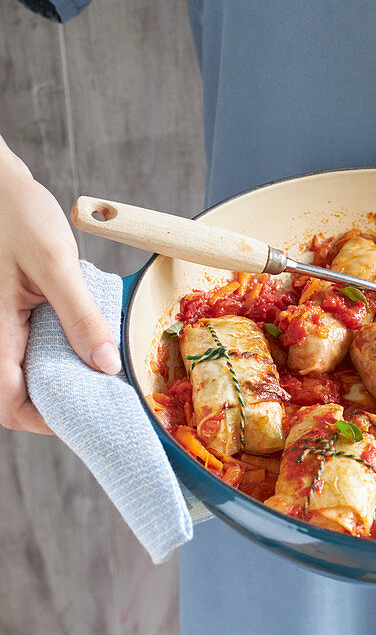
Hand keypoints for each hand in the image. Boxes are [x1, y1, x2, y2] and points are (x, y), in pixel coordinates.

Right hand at [0, 139, 120, 433]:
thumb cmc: (14, 213)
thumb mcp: (55, 262)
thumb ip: (79, 316)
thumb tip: (105, 367)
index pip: (10, 405)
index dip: (48, 421)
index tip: (92, 415)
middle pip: (13, 396)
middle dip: (56, 403)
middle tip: (102, 393)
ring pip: (16, 375)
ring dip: (54, 378)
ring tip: (94, 368)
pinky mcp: (1, 316)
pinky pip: (20, 350)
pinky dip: (49, 354)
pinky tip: (76, 339)